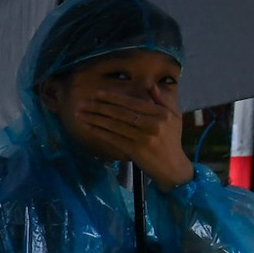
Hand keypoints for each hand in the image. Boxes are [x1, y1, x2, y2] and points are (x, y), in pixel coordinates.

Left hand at [73, 88, 193, 187]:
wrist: (172, 166)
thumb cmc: (171, 140)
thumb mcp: (174, 117)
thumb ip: (162, 101)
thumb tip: (152, 86)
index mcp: (161, 114)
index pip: (133, 102)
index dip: (113, 97)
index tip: (97, 93)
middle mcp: (153, 124)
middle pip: (120, 113)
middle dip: (98, 107)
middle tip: (82, 103)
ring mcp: (143, 138)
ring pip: (115, 125)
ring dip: (95, 119)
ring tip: (80, 114)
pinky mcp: (135, 150)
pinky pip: (114, 139)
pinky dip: (100, 132)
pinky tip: (88, 127)